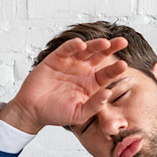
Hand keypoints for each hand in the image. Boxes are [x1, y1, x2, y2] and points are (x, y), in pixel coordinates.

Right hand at [0, 37, 127, 133]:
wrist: (33, 110)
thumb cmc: (56, 113)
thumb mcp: (79, 114)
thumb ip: (94, 106)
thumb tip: (108, 94)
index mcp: (92, 84)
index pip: (107, 74)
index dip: (115, 69)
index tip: (124, 65)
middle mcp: (83, 71)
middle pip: (100, 56)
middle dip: (111, 47)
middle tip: (122, 42)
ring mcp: (70, 63)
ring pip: (86, 50)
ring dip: (95, 45)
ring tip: (104, 43)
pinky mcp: (56, 58)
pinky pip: (66, 49)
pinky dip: (73, 45)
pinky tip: (80, 44)